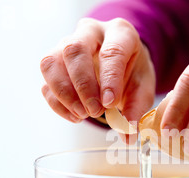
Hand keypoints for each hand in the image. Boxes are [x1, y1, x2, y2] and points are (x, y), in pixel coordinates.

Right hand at [40, 18, 155, 123]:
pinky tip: (74, 116)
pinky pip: (45, 81)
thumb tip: (128, 135)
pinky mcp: (54, 63)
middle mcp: (90, 32)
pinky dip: (57, 103)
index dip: (109, 79)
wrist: (122, 65)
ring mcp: (66, 44)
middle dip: (83, 85)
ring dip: (65, 94)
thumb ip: (136, 110)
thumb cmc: (132, 72)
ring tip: (83, 115)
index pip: (111, 51)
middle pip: (74, 50)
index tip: (109, 103)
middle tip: (95, 111)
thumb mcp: (142, 88)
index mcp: (120, 33)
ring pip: (51, 62)